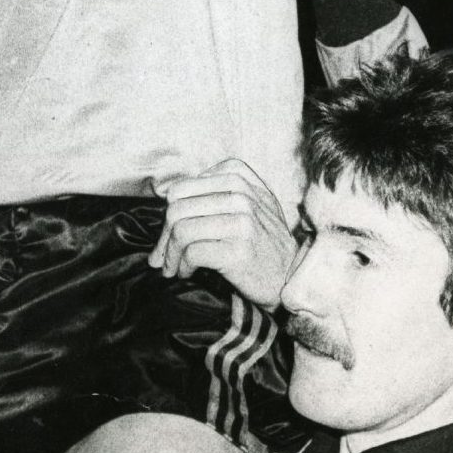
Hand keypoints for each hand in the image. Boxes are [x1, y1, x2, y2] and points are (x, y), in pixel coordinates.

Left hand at [148, 158, 294, 308]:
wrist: (291, 275)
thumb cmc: (261, 240)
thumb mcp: (248, 201)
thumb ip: (213, 190)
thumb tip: (164, 197)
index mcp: (237, 176)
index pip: (180, 189)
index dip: (168, 214)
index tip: (167, 234)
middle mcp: (240, 194)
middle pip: (176, 209)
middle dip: (163, 237)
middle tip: (161, 256)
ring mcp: (241, 222)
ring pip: (181, 230)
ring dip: (169, 254)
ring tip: (171, 267)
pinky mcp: (238, 250)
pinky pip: (192, 252)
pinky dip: (182, 265)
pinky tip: (185, 273)